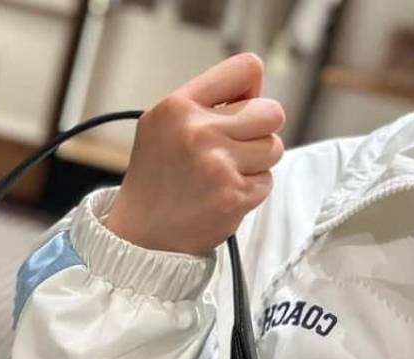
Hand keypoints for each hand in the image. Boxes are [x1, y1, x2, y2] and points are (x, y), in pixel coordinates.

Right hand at [106, 53, 285, 256]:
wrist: (140, 235)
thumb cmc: (155, 182)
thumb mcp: (161, 126)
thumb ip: (205, 102)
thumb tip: (255, 91)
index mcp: (177, 107)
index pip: (247, 68)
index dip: (252, 90)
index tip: (239, 109)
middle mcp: (198, 132)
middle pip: (271, 111)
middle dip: (259, 131)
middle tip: (233, 150)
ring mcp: (218, 165)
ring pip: (273, 147)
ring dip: (256, 163)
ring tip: (224, 175)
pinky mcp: (234, 195)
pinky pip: (266, 182)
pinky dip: (250, 191)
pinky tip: (222, 195)